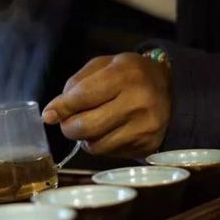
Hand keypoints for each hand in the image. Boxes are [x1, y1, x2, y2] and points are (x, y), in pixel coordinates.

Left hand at [42, 53, 171, 156]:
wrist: (170, 89)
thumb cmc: (129, 75)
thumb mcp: (104, 66)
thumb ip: (76, 85)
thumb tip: (53, 113)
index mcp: (126, 75)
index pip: (83, 96)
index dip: (61, 108)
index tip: (48, 115)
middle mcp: (138, 102)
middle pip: (87, 126)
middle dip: (69, 127)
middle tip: (68, 122)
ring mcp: (145, 127)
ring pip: (97, 145)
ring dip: (86, 138)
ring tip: (92, 124)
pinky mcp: (148, 146)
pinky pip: (111, 153)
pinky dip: (102, 144)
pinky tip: (110, 131)